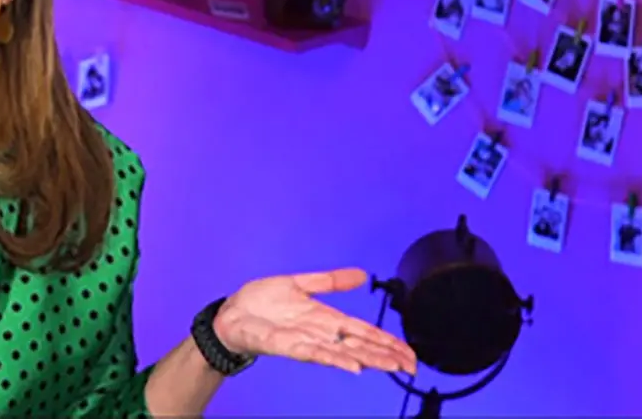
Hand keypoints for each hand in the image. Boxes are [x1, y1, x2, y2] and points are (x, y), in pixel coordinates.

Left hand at [212, 268, 416, 375]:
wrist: (230, 313)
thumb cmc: (260, 303)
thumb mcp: (299, 283)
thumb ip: (330, 281)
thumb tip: (360, 275)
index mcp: (324, 318)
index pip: (362, 331)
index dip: (386, 340)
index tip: (409, 352)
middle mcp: (319, 333)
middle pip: (359, 345)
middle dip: (385, 355)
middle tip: (411, 364)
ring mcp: (304, 341)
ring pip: (342, 353)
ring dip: (368, 359)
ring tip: (391, 366)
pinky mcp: (286, 345)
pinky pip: (314, 353)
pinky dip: (335, 359)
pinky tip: (353, 365)